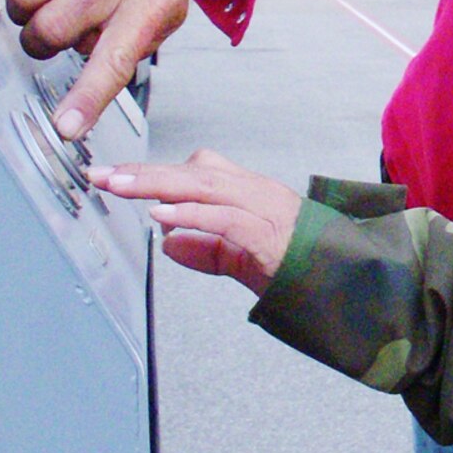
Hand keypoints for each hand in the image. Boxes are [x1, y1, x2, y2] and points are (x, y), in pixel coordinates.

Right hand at [1, 0, 212, 137]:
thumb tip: (80, 105)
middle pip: (50, 30)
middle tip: (58, 26)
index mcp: (155, 0)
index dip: (86, 98)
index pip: (114, 61)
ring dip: (29, 5)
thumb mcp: (161, 17)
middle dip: (43, 39)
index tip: (65, 126)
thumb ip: (125, 54)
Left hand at [91, 149, 301, 295]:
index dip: (157, 171)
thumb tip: (168, 243)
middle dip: (145, 173)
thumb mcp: (242, 258)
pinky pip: (225, 219)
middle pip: (194, 171)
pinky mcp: (269, 235)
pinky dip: (192, 216)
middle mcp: (257, 192)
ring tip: (122, 186)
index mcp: (251, 193)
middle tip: (105, 176)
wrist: (347, 283)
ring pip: (205, 186)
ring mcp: (265, 210)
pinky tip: (163, 216)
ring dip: (158, 185)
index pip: (199, 170)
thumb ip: (207, 250)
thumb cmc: (302, 266)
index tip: (119, 177)